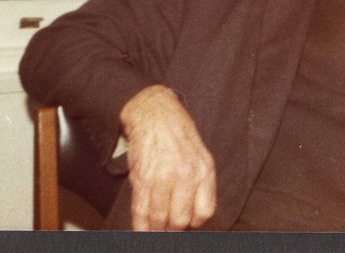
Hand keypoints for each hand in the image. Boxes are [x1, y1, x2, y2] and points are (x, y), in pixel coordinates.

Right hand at [119, 85, 216, 230]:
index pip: (204, 212)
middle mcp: (186, 175)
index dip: (194, 222)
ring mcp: (163, 177)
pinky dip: (140, 225)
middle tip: (168, 229)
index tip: (186, 223)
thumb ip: (200, 183)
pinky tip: (141, 229)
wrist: (155, 113)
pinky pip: (141, 210)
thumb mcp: (200, 155)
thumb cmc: (178, 134)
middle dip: (173, 229)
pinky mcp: (142, 178)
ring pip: (160, 219)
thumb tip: (193, 215)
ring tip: (154, 230)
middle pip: (181, 220)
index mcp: (204, 170)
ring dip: (156, 229)